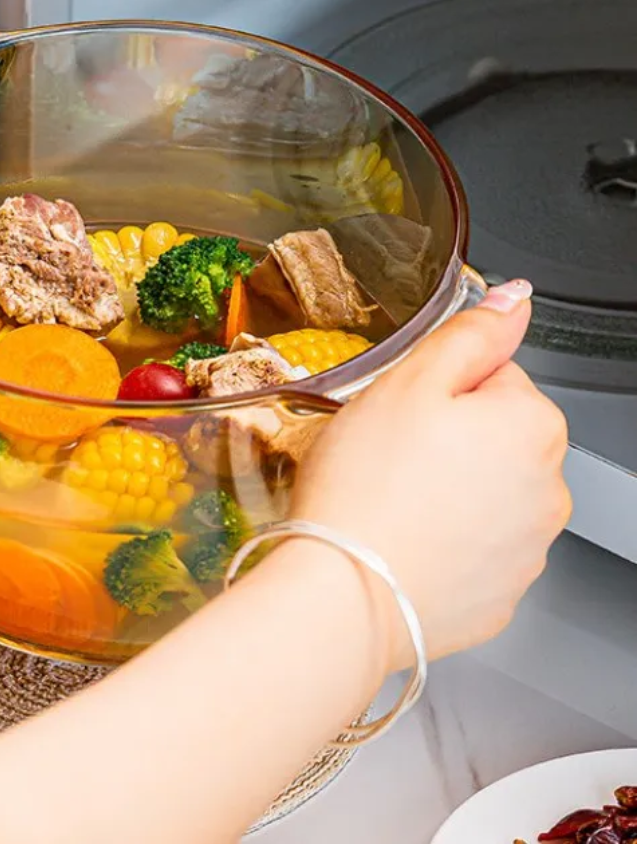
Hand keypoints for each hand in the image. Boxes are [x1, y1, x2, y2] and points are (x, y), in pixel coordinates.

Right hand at [289, 279, 569, 669]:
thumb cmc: (368, 486)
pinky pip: (471, 547)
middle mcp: (549, 489)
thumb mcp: (411, 382)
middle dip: (447, 438)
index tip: (403, 411)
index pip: (493, 376)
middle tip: (389, 455)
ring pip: (484, 492)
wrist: (345, 594)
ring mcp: (528, 549)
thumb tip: (517, 299)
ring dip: (447, 489)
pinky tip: (401, 539)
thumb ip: (473, 333)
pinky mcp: (500, 594)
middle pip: (493, 436)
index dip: (437, 387)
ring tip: (390, 500)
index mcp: (532, 425)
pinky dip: (442, 540)